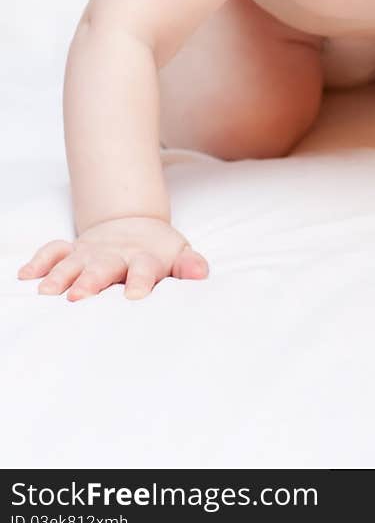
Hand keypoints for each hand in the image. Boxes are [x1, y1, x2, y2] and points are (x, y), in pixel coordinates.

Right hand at [16, 216, 208, 300]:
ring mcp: (91, 252)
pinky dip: (40, 261)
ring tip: (47, 292)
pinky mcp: (73, 250)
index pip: (142, 269)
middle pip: (101, 267)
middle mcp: (114, 255)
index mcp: (143, 258)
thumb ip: (189, 265)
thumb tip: (201, 273)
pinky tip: (26, 275)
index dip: (140, 281)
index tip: (134, 296)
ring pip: (72, 262)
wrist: (134, 226)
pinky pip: (53, 251)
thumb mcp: (178, 256)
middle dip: (90, 281)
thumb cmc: (158, 252)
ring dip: (60, 275)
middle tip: (78, 297)